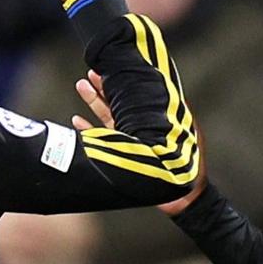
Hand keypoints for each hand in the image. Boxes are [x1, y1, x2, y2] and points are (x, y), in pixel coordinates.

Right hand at [71, 71, 207, 215]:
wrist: (181, 195)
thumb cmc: (186, 165)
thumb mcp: (180, 132)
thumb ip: (169, 114)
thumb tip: (162, 89)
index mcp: (155, 119)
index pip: (136, 96)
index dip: (123, 83)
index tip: (111, 68)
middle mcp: (141, 127)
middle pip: (119, 103)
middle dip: (105, 88)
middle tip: (91, 73)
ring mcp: (130, 141)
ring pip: (108, 117)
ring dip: (94, 102)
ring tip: (81, 85)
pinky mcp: (121, 155)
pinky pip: (100, 139)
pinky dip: (88, 130)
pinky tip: (76, 119)